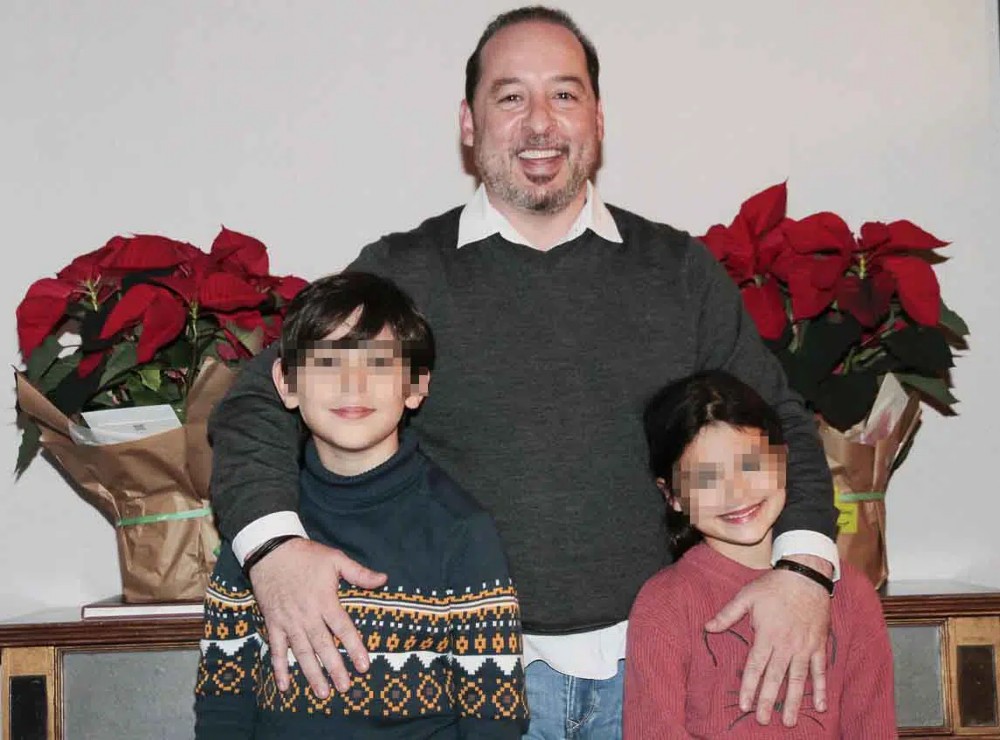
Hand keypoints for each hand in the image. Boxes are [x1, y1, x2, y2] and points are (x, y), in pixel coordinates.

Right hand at [248, 538, 386, 697]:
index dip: (354, 648)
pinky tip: (285, 686)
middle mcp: (307, 615)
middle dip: (334, 668)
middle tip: (345, 688)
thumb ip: (359, 573)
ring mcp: (289, 622)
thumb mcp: (335, 559)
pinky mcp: (274, 624)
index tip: (364, 666)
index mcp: (325, 601)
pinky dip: (279, 668)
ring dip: (312, 674)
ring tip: (322, 693)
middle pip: (323, 646)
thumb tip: (384, 578)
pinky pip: (276, 650)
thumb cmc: (306, 555)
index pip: (343, 628)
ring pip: (301, 652)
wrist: (271, 552)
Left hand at [705, 554, 831, 726]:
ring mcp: (804, 647)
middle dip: (768, 701)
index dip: (749, 687)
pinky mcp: (819, 645)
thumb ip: (727, 614)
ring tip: (788, 721)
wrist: (806, 576)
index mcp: (767, 635)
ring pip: (798, 679)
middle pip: (775, 678)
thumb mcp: (746, 596)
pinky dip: (821, 688)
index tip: (744, 705)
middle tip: (762, 721)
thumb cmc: (773, 586)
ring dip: (793, 701)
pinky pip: (820, 671)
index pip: (755, 667)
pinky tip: (819, 706)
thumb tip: (707, 627)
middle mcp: (786, 645)